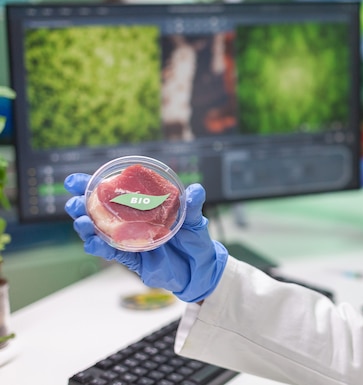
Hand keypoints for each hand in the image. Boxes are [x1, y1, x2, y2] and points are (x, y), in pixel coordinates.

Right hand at [64, 173, 228, 302]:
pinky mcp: (132, 259)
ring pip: (99, 233)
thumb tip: (195, 190)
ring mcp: (129, 241)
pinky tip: (93, 242)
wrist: (200, 269)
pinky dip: (101, 247)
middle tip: (74, 202)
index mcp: (141, 207)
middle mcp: (130, 222)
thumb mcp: (194, 220)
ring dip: (86, 228)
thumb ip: (192, 205)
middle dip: (81, 206)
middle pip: (98, 212)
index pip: (112, 193)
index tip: (74, 181)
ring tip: (81, 221)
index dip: (90, 186)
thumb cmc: (194, 240)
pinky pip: (112, 253)